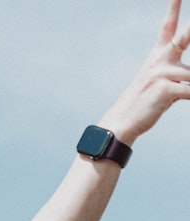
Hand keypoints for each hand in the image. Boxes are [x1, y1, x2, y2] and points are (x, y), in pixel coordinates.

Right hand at [101, 0, 189, 143]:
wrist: (122, 123)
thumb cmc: (144, 102)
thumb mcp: (161, 81)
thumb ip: (181, 71)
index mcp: (158, 54)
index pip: (168, 25)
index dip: (173, 6)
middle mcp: (160, 59)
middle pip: (185, 35)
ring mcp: (162, 73)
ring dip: (188, 87)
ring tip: (174, 95)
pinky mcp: (165, 88)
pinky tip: (179, 100)